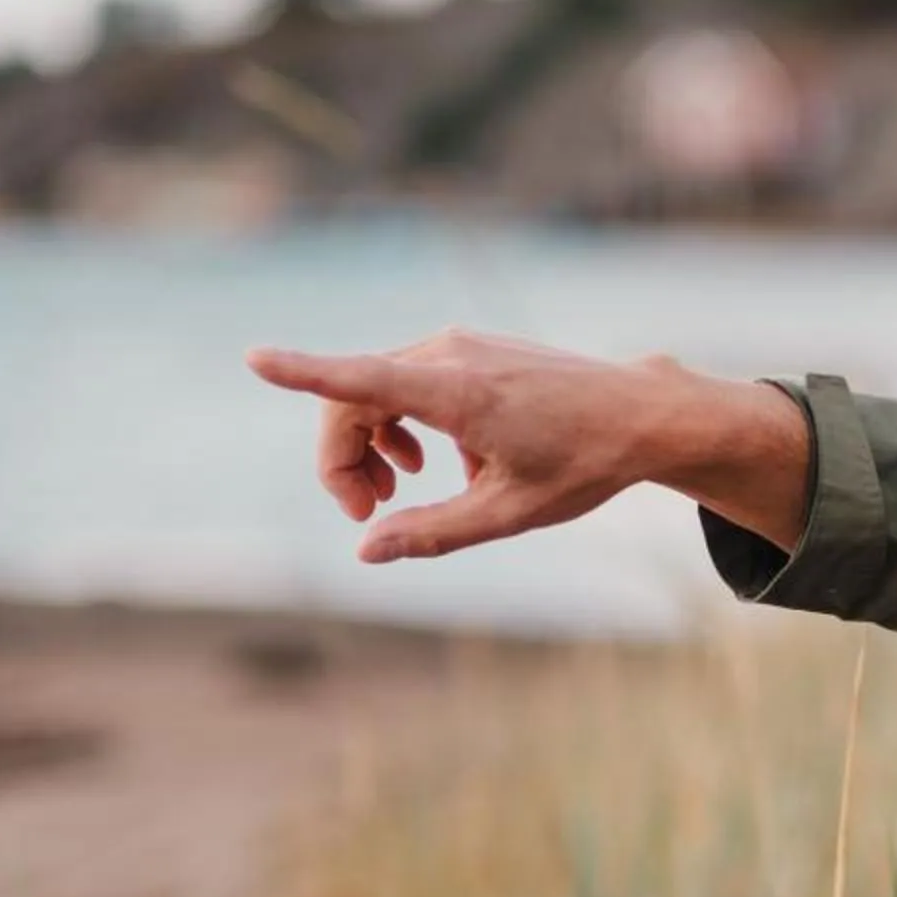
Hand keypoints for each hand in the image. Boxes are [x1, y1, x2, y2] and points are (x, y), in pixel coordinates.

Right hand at [246, 330, 807, 562]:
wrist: (641, 417)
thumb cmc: (582, 466)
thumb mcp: (507, 513)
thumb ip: (431, 532)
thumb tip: (367, 549)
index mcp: (456, 393)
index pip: (362, 378)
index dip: (304, 372)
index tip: (256, 358)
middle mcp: (450, 356)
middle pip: (355, 399)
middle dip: (345, 460)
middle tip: (368, 515)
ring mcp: (459, 346)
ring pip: (379, 389)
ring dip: (373, 443)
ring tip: (404, 490)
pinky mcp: (469, 350)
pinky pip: (410, 383)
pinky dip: (406, 425)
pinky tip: (447, 465)